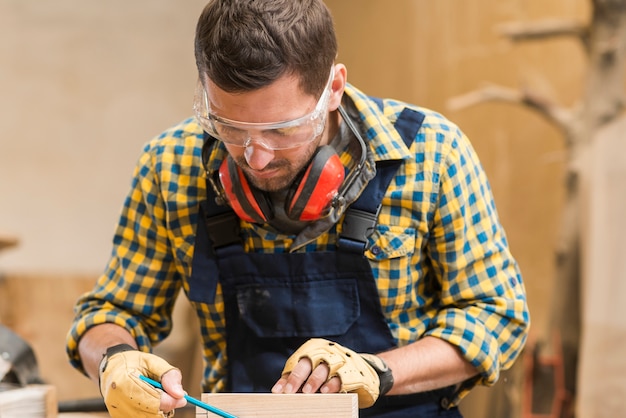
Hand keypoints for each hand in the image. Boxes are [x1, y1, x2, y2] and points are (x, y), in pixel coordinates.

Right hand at [99, 344, 186, 416]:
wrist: (114, 368)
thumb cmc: (134, 363)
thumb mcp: (154, 362)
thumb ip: (169, 376)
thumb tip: (180, 394)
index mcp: (123, 383)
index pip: (152, 401)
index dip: (171, 400)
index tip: (182, 396)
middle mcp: (117, 401)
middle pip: (151, 413)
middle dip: (167, 405)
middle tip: (173, 395)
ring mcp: (117, 411)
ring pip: (149, 417)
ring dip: (160, 409)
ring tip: (159, 394)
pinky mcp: (119, 417)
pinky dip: (152, 411)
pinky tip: (151, 400)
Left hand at [271, 339, 392, 407]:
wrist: (366, 371)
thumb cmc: (333, 372)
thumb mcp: (316, 371)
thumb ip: (302, 378)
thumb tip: (283, 392)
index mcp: (314, 349)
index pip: (296, 363)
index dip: (287, 377)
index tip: (278, 391)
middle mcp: (325, 352)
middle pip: (308, 362)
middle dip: (297, 377)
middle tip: (290, 391)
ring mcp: (339, 361)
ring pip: (323, 368)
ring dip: (314, 380)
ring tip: (307, 391)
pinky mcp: (352, 371)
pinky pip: (341, 377)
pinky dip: (332, 384)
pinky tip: (326, 391)